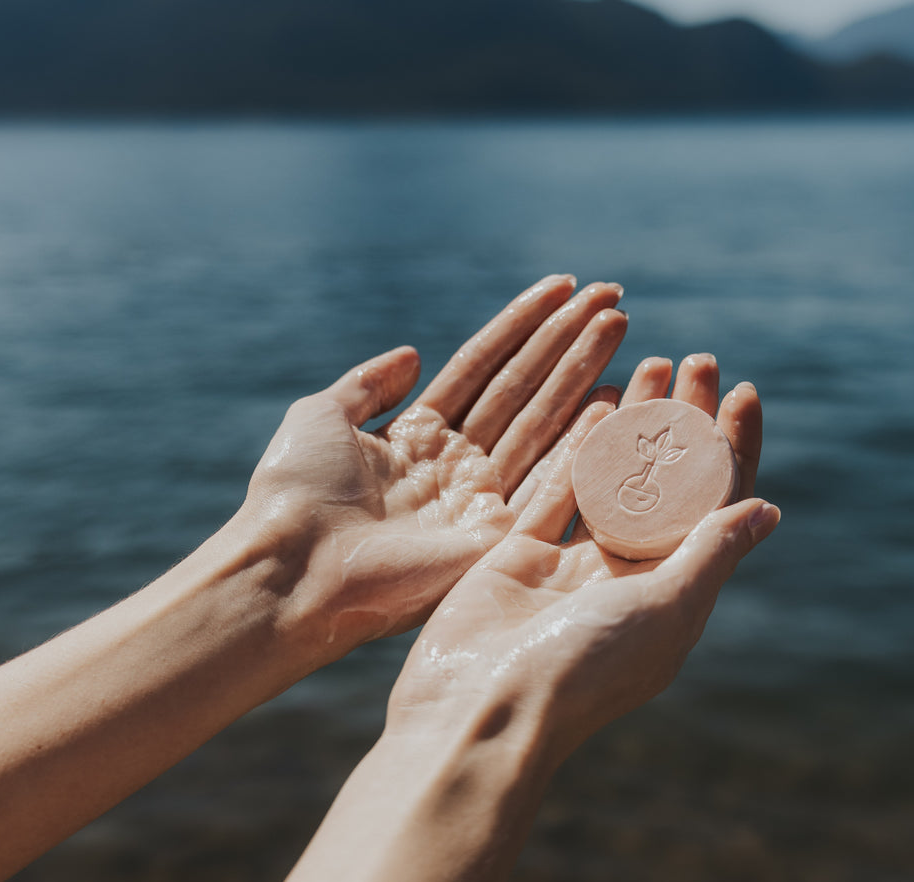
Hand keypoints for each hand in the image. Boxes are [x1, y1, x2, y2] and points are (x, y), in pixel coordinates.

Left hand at [233, 276, 626, 666]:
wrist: (293, 563)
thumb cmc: (296, 493)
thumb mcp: (322, 416)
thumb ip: (368, 383)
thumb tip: (412, 353)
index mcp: (419, 436)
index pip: (484, 366)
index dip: (523, 324)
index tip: (564, 286)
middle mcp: (457, 465)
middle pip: (524, 388)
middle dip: (568, 341)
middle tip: (614, 297)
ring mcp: (481, 499)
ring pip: (542, 421)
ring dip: (582, 372)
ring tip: (620, 324)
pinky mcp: (495, 537)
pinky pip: (546, 479)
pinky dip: (580, 440)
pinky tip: (613, 397)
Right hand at [387, 354, 778, 763]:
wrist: (481, 709)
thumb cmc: (583, 668)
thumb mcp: (663, 608)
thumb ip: (709, 553)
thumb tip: (766, 508)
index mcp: (671, 595)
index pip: (717, 508)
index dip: (734, 450)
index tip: (741, 393)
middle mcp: (626, 578)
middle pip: (667, 484)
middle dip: (684, 423)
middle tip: (695, 361)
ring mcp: (569, 567)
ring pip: (612, 479)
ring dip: (635, 424)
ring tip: (651, 364)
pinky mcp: (516, 557)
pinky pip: (553, 490)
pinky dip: (576, 448)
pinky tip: (597, 400)